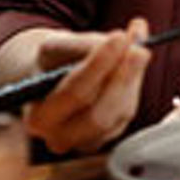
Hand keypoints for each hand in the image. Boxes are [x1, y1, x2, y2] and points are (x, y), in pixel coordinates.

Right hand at [23, 18, 150, 153]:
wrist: (49, 78)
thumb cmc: (52, 61)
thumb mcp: (57, 45)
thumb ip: (85, 43)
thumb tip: (125, 40)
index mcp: (39, 118)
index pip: (74, 93)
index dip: (100, 64)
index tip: (119, 37)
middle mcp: (60, 138)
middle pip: (100, 114)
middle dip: (123, 77)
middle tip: (140, 47)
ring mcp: (86, 141)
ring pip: (120, 112)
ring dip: (133, 76)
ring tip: (138, 45)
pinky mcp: (108, 136)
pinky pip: (128, 110)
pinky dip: (135, 82)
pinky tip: (135, 60)